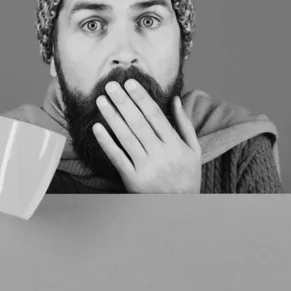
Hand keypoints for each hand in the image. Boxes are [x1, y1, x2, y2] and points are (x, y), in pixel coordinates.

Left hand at [93, 79, 201, 193]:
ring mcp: (145, 168)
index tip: (131, 83)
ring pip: (126, 137)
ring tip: (101, 100)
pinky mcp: (132, 179)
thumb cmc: (187, 175)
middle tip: (111, 85)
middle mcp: (161, 154)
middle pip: (138, 122)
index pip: (155, 115)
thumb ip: (184, 124)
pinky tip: (97, 127)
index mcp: (175, 145)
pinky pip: (117, 157)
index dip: (142, 97)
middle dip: (123, 101)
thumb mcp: (193, 150)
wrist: (180, 208)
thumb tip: (175, 99)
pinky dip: (106, 142)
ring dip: (112, 116)